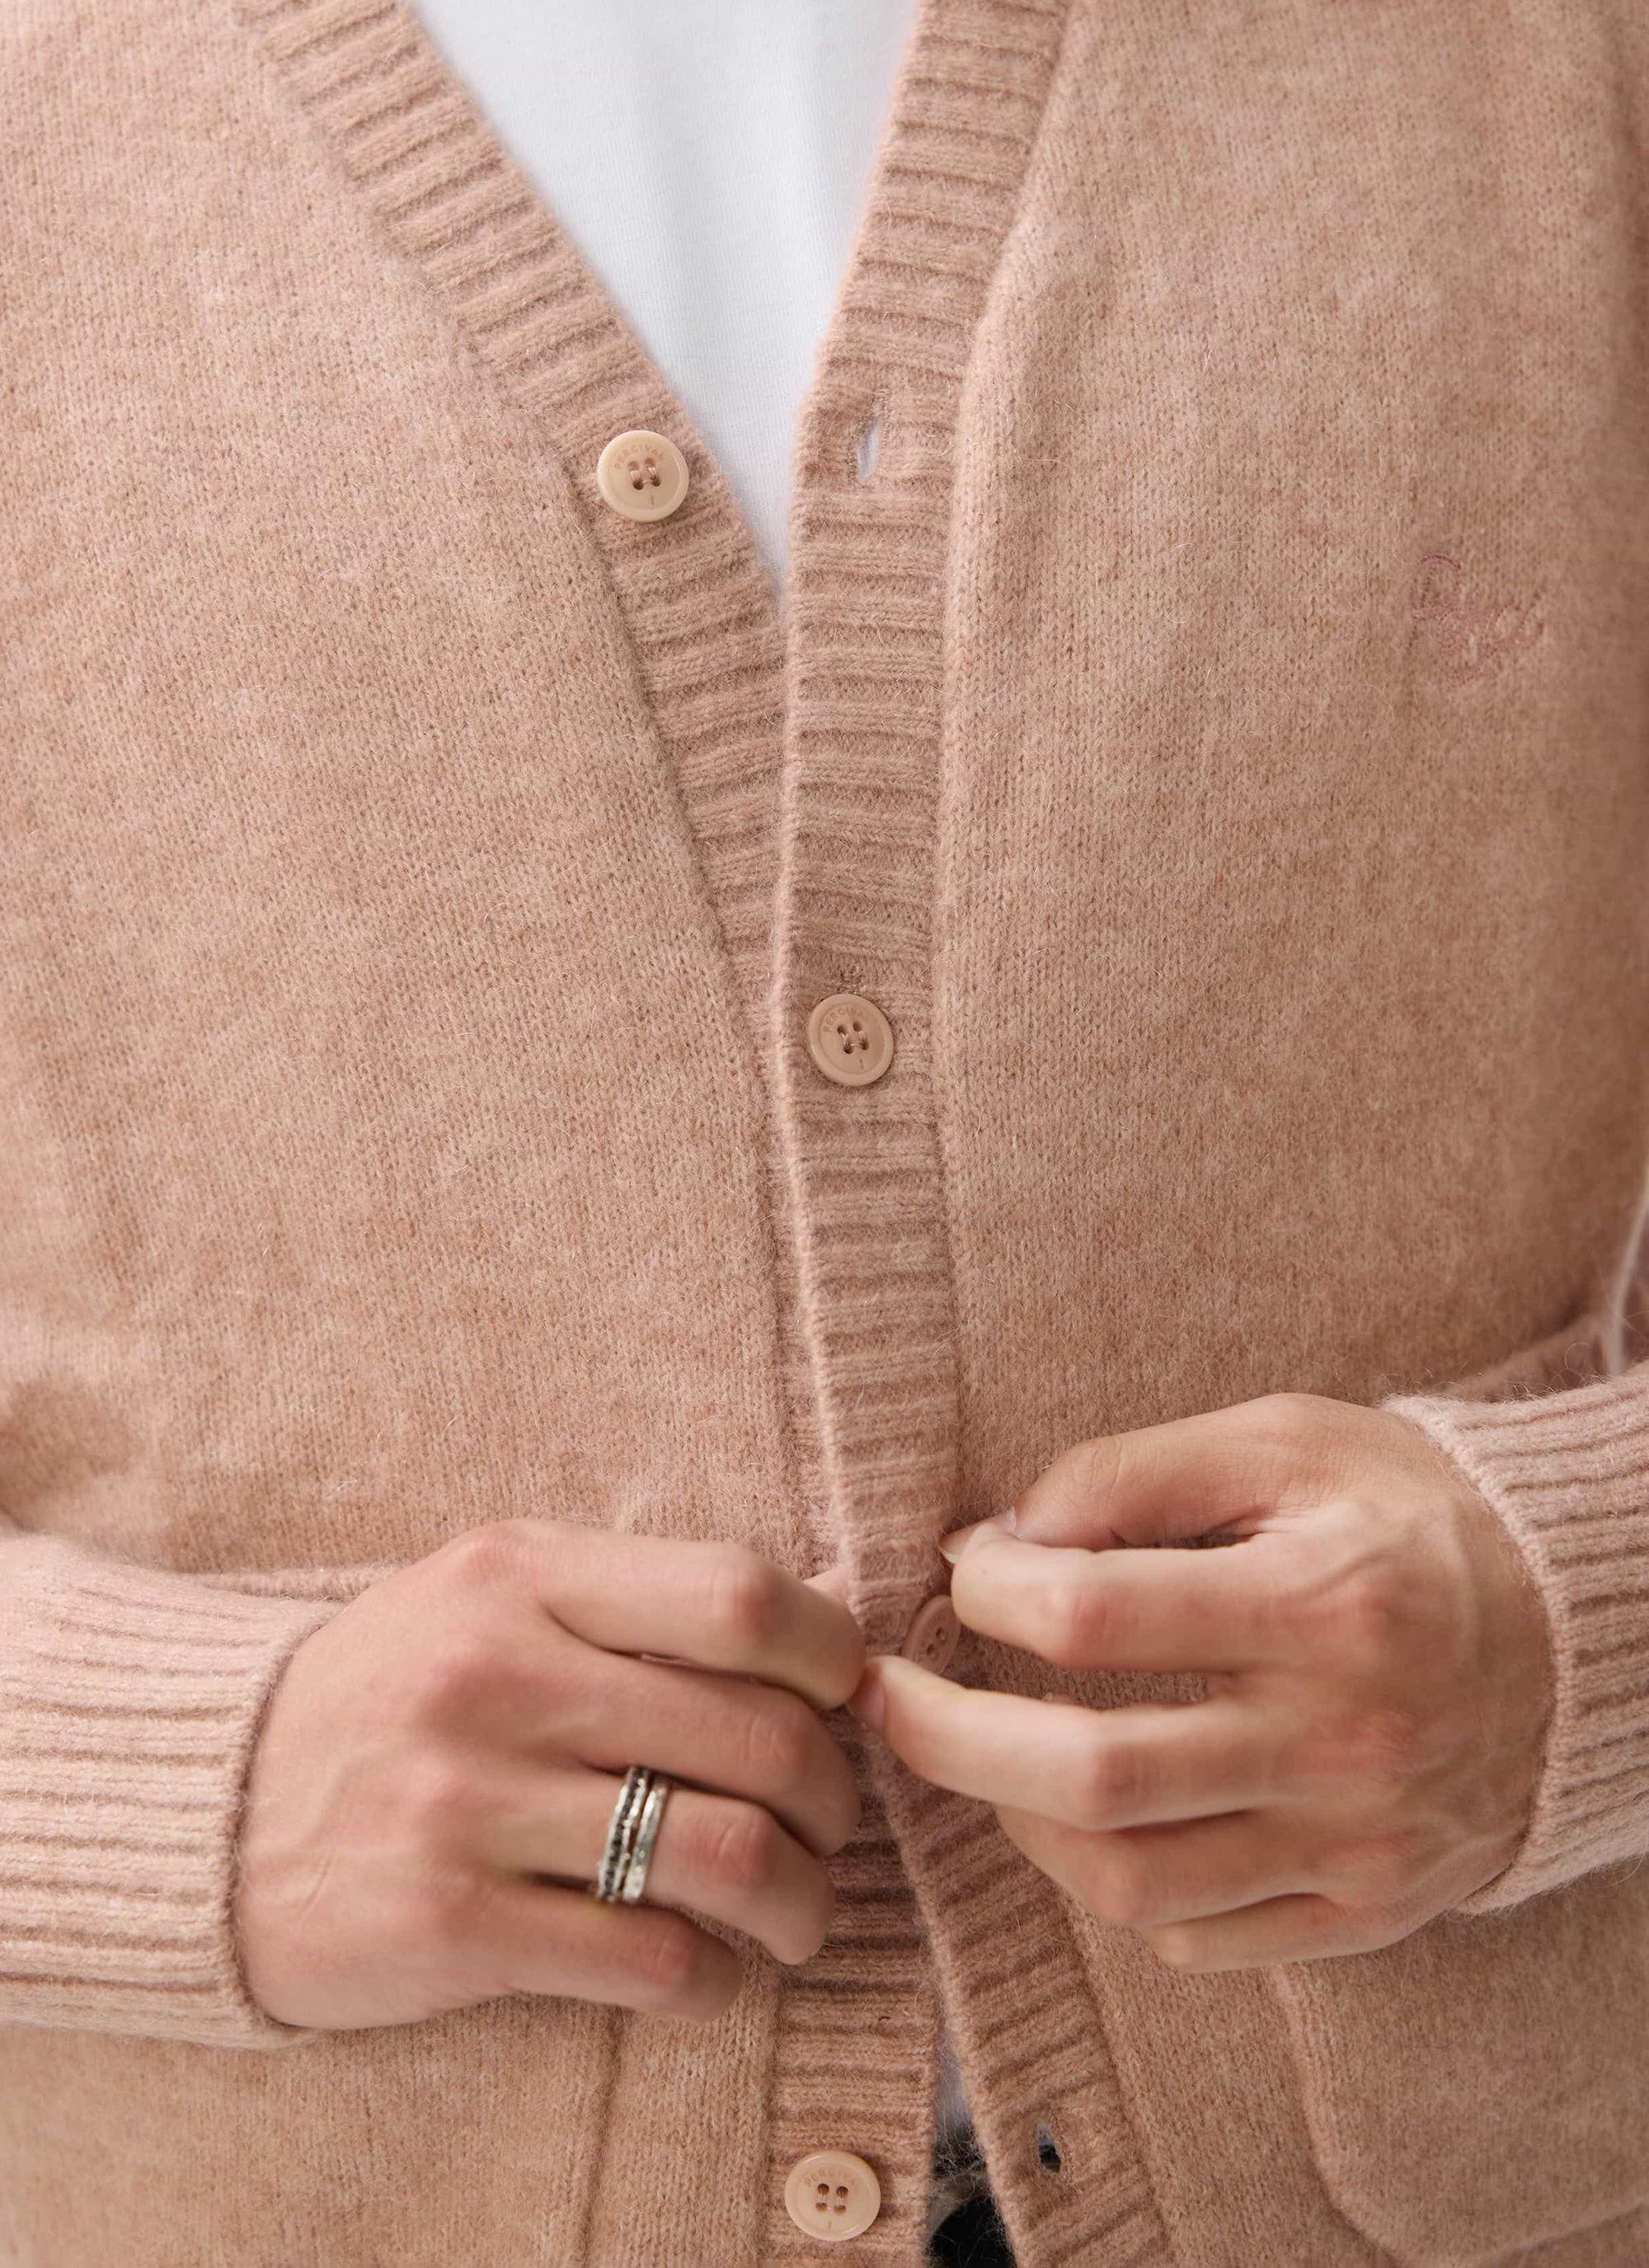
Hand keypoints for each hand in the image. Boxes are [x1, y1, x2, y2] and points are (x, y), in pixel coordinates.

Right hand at [235, 1521, 864, 2028]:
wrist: (207, 1805)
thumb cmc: (398, 1691)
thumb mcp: (504, 1595)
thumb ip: (653, 1598)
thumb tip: (840, 1602)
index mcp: (522, 1572)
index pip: (743, 1597)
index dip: (834, 1657)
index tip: (844, 1702)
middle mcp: (499, 1675)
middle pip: (761, 1736)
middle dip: (835, 1799)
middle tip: (828, 1828)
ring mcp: (468, 1802)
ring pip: (728, 1855)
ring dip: (800, 1902)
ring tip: (794, 1913)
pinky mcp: (448, 1924)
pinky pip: (649, 1958)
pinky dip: (712, 1977)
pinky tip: (705, 1966)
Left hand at [848, 1391, 1556, 1969]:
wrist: (1579, 1632)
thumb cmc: (1407, 1515)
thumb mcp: (1286, 1440)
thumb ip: (1136, 1472)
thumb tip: (1001, 1534)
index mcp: (1324, 1599)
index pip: (1094, 1615)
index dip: (990, 1588)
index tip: (967, 1569)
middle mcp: (1344, 1736)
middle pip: (1090, 1776)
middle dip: (948, 1738)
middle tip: (882, 1699)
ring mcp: (1357, 1840)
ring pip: (1130, 1879)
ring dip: (1016, 1820)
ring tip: (980, 1756)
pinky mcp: (1367, 1908)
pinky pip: (1199, 1937)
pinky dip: (1120, 1886)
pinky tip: (1094, 1818)